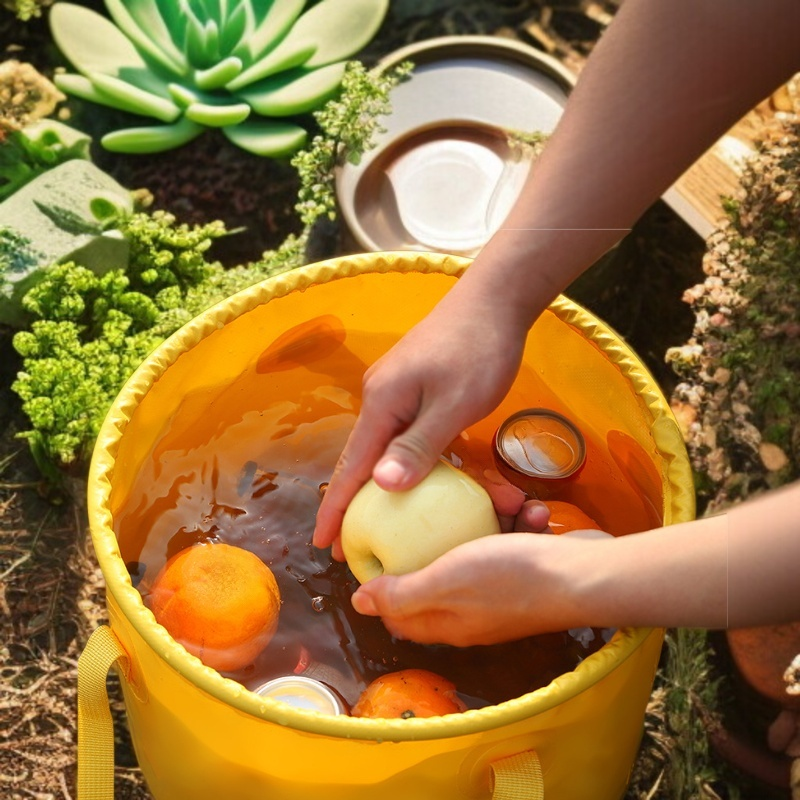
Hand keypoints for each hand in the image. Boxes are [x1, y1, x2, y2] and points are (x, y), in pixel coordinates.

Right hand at [313, 282, 529, 557]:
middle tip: (348, 544)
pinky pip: (404, 434)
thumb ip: (418, 446)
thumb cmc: (479, 350)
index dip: (336, 507)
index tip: (322, 544)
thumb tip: (381, 485)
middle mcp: (380, 398)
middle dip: (351, 503)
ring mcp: (396, 391)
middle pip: (361, 459)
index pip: (352, 466)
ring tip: (377, 521)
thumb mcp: (454, 405)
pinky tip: (414, 478)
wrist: (494, 300)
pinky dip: (406, 461)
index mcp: (383, 403)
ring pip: (384, 448)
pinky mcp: (415, 388)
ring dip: (381, 484)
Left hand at [349, 528, 612, 646]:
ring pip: (476, 550)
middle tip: (437, 510)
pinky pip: (510, 543)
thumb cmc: (512, 579)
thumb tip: (358, 602)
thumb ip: (402, 594)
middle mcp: (469, 613)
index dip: (384, 581)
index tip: (380, 540)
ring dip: (485, 523)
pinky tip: (528, 510)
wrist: (586, 577)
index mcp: (444, 622)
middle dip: (434, 541)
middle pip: (435, 576)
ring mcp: (500, 594)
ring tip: (502, 502)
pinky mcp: (527, 573)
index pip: (397, 611)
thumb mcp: (445, 582)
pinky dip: (518, 524)